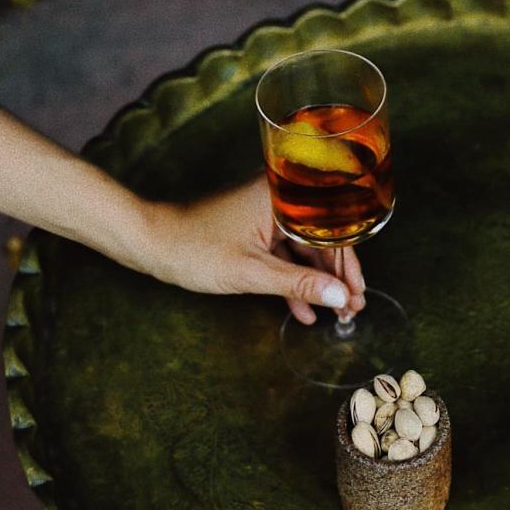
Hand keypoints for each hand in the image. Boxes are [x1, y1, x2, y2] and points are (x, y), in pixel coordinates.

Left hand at [148, 175, 365, 324]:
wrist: (152, 244)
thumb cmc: (196, 249)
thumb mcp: (251, 272)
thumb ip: (298, 284)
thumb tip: (341, 297)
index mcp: (282, 196)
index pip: (331, 231)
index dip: (348, 267)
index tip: (357, 295)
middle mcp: (279, 199)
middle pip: (322, 240)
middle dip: (337, 278)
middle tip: (352, 310)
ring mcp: (268, 215)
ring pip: (305, 250)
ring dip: (318, 283)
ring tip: (336, 313)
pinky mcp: (256, 231)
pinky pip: (286, 255)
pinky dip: (294, 281)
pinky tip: (306, 310)